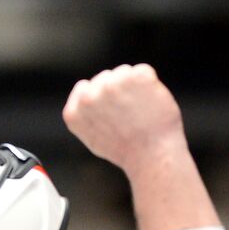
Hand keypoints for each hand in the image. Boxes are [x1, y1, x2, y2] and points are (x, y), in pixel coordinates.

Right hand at [61, 64, 187, 176]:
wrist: (154, 157)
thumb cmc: (128, 151)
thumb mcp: (94, 138)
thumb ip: (85, 114)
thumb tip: (84, 93)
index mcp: (74, 112)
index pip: (85, 88)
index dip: (105, 102)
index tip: (115, 118)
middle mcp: (88, 97)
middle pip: (106, 78)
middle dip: (120, 93)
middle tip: (131, 119)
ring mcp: (111, 86)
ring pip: (124, 73)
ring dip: (135, 87)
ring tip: (141, 114)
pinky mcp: (135, 78)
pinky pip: (143, 72)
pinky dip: (150, 85)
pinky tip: (151, 105)